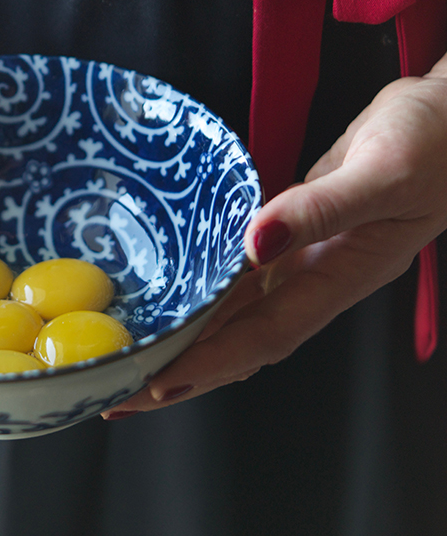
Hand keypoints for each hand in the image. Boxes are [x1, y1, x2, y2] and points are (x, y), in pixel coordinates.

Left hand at [102, 58, 446, 417]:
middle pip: (239, 340)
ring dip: (188, 338)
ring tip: (134, 357)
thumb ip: (322, 209)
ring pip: (235, 311)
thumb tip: (257, 242)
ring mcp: (303, 257)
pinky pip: (240, 272)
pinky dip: (206, 291)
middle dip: (183, 371)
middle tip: (121, 392)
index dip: (209, 364)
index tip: (157, 383)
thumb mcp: (384, 173)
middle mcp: (315, 278)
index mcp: (340, 278)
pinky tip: (173, 298)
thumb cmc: (437, 143)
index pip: (263, 336)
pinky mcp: (292, 230)